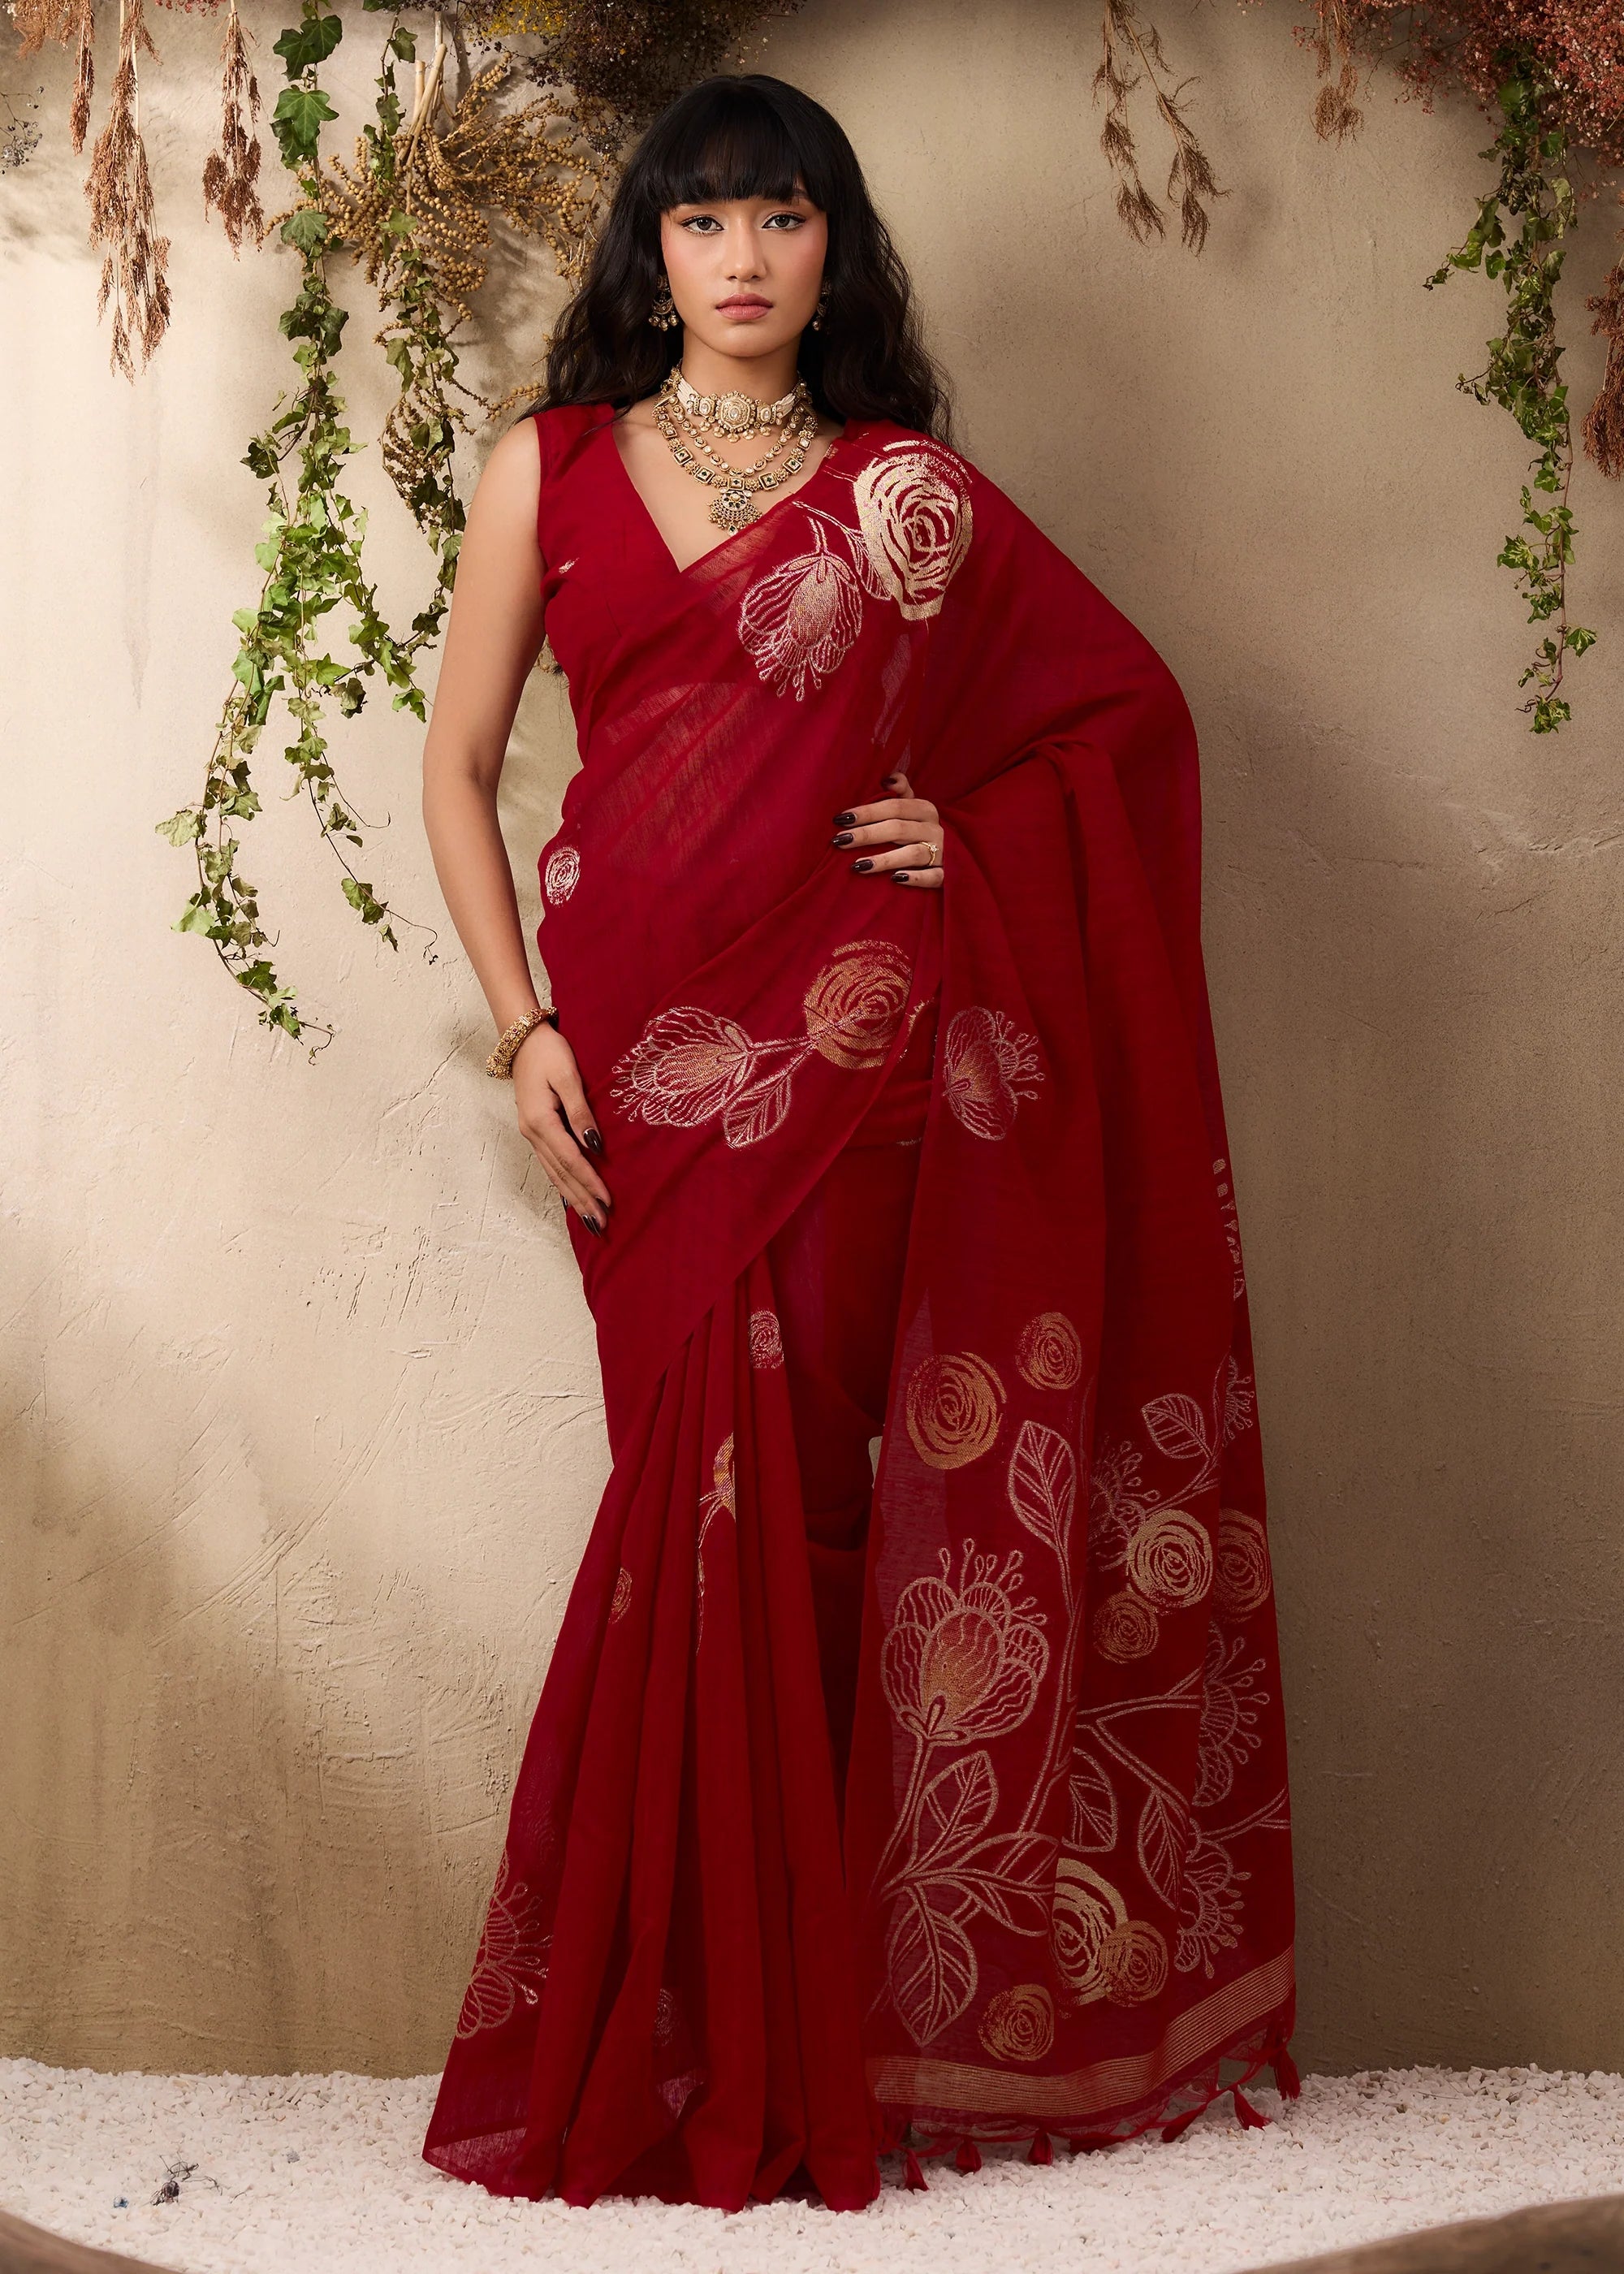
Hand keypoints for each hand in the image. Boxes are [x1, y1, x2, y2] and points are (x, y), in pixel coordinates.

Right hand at [511, 1022, 611, 1236]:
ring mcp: (531, 1134)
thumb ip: (581, 1112)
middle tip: (601, 1225)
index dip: (590, 1182)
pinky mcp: (534, 1130)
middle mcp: (533, 1133)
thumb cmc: (549, 1053)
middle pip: (561, 1174)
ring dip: (572, 1197)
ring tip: (590, 1218)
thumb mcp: (568, 1077)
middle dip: (582, 1200)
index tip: (608, 1201)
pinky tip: (570, 1196)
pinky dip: (562, 1183)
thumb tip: (595, 1146)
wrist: (522, 1039)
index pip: (571, 1160)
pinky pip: (550, 1164)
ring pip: (554, 1173)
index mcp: (541, 1122)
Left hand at [830, 771, 943, 889]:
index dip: (867, 812)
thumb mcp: (913, 808)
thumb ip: (900, 791)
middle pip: (898, 829)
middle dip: (867, 834)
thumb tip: (887, 777)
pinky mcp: (947, 875)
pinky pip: (934, 877)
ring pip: (913, 854)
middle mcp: (934, 829)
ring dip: (885, 860)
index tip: (841, 819)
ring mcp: (942, 852)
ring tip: (858, 865)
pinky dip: (916, 878)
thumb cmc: (921, 830)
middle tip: (840, 841)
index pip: (893, 807)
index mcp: (924, 810)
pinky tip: (895, 879)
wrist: (955, 856)